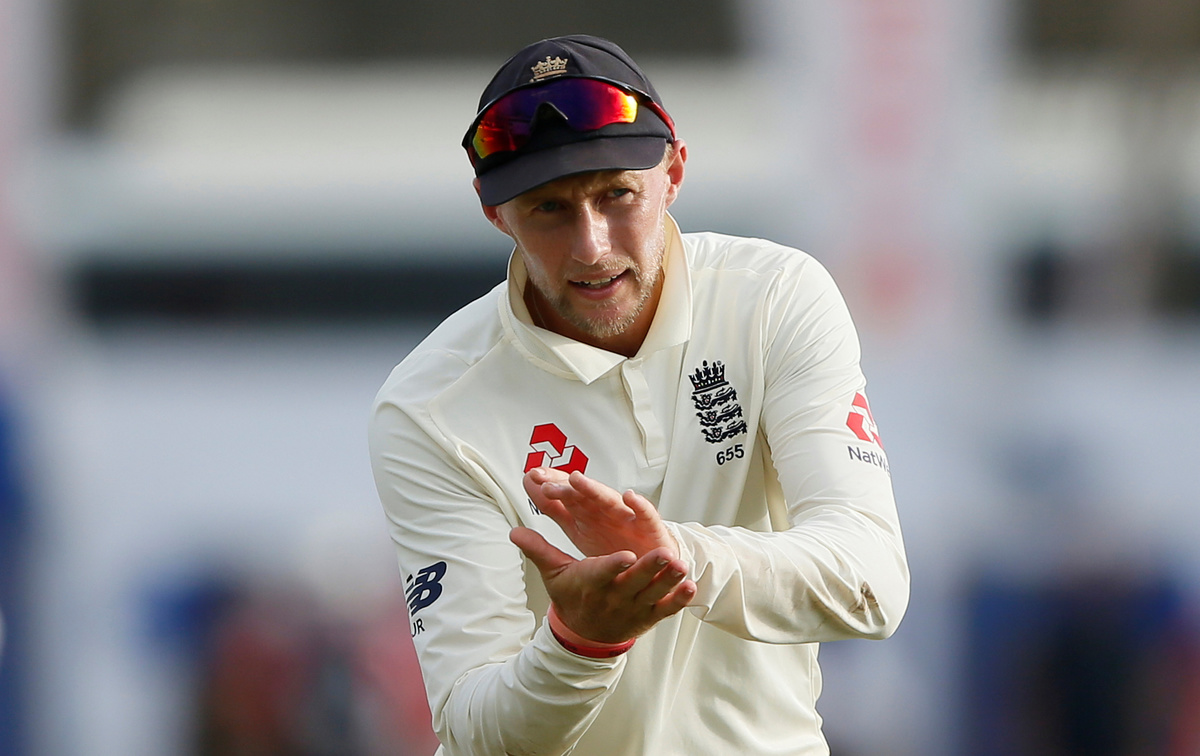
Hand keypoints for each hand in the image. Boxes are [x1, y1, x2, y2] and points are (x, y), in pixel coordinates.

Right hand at [510, 527, 694, 643]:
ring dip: (669, 581)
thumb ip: (538, 550)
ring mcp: (634, 607)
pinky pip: (666, 610)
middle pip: (634, 582)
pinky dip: (679, 600)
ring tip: (682, 565)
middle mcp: (614, 596)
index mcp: (591, 583)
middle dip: (650, 568)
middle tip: (666, 553)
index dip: (614, 565)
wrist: (584, 636)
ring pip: (655, 593)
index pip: (602, 573)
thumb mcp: (553, 575)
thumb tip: (513, 531)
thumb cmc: (571, 596)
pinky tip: (691, 587)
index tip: (626, 554)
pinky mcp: (649, 616)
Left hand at [523, 468, 677, 559]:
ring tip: (577, 480)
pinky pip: (646, 516)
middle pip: (583, 495)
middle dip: (565, 487)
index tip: (532, 477)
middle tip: (547, 483)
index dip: (550, 484)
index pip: (566, 492)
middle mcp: (605, 509)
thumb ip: (553, 507)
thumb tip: (529, 483)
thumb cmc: (613, 540)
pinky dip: (640, 506)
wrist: (647, 562)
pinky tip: (630, 497)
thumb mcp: (576, 527)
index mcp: (586, 510)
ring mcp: (627, 517)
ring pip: (608, 500)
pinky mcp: (649, 528)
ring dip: (593, 489)